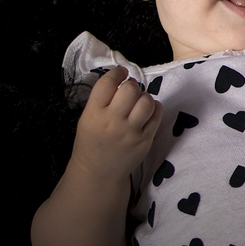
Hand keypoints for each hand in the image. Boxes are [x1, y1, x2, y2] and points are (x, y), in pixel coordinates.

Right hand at [70, 66, 162, 183]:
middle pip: (130, 89)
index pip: (107, 84)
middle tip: (129, 91)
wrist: (97, 173)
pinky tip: (146, 112)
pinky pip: (157, 113)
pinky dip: (154, 108)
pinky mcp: (145, 140)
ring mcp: (130, 132)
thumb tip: (122, 78)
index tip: (121, 72)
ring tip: (137, 103)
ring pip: (146, 100)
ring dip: (143, 97)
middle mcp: (112, 123)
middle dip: (131, 86)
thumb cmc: (92, 141)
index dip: (116, 73)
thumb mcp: (87, 119)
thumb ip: (102, 99)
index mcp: (93, 115)